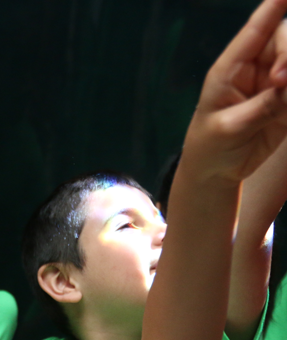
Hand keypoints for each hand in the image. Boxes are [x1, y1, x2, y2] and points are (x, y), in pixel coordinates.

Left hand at [185, 0, 286, 182]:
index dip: (273, 7)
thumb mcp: (229, 128)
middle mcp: (256, 69)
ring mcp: (275, 86)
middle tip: (281, 81)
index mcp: (232, 68)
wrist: (215, 172)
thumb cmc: (210, 145)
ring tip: (285, 104)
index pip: (256, 29)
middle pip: (286, 41)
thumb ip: (260, 107)